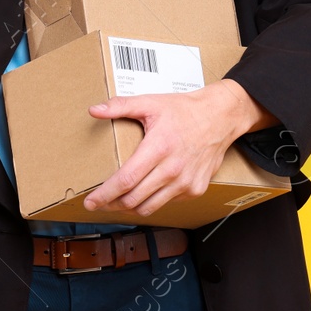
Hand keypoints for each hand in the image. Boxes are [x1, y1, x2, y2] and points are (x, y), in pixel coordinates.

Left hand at [82, 79, 272, 216]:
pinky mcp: (195, 189)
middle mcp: (172, 169)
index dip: (104, 194)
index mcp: (158, 147)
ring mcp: (185, 182)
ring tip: (118, 201)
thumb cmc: (184, 110)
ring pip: (149, 207)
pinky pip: (167, 203)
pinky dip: (153, 201)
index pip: (125, 180)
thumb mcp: (151, 103)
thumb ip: (121, 106)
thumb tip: (94, 110)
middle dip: (112, 204)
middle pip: (134, 199)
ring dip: (130, 207)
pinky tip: (146, 191)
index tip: (90, 202)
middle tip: (100, 202)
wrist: (220, 117)